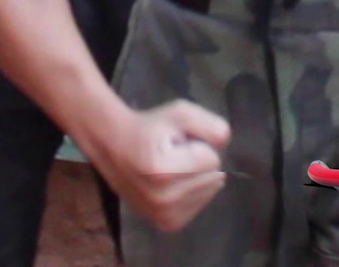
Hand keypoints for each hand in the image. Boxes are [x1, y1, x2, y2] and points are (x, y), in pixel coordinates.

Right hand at [100, 100, 231, 231]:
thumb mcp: (181, 113)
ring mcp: (164, 215)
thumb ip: (210, 125)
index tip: (176, 143)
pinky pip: (200, 204)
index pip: (212, 160)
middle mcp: (163, 200)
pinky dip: (192, 191)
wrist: (115, 148)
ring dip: (195, 177)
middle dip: (198, 162)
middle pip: (213, 178)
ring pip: (209, 192)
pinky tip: (172, 183)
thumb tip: (224, 145)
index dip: (198, 146)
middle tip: (173, 156)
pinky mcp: (167, 224)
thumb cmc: (150, 128)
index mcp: (163, 172)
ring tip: (170, 168)